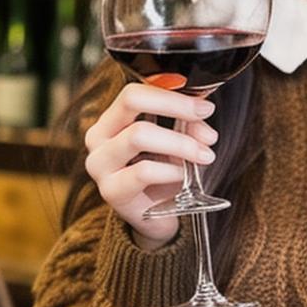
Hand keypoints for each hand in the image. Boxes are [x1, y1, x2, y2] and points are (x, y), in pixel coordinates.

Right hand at [83, 83, 217, 249]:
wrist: (157, 215)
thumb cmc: (165, 170)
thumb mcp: (179, 141)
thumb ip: (189, 124)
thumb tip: (202, 115)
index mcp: (113, 118)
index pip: (135, 91)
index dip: (171, 94)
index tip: (205, 106)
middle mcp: (99, 137)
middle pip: (132, 101)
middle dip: (177, 108)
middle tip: (208, 127)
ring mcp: (100, 164)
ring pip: (139, 134)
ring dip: (181, 143)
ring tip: (204, 155)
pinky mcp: (110, 190)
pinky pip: (144, 171)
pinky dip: (172, 170)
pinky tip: (184, 175)